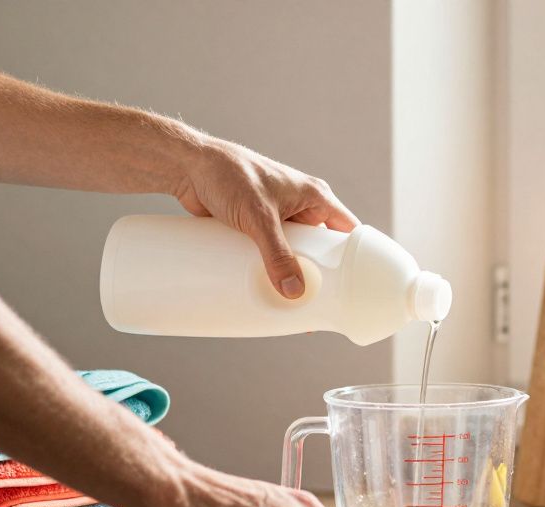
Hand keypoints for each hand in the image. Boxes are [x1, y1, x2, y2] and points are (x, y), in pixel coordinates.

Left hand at [171, 132, 358, 298]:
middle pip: (321, 248)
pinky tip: (269, 287)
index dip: (354, 258)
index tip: (355, 285)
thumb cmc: (230, 174)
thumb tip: (294, 290)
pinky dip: (272, 268)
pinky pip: (272, 253)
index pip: (347, 231)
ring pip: (296, 252)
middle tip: (321, 302)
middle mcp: (301, 207)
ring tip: (294, 300)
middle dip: (320, 273)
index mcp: (315, 197)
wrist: (189, 168)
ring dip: (293, 272)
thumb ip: (277, 255)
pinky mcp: (257, 227)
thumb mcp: (259, 218)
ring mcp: (279, 218)